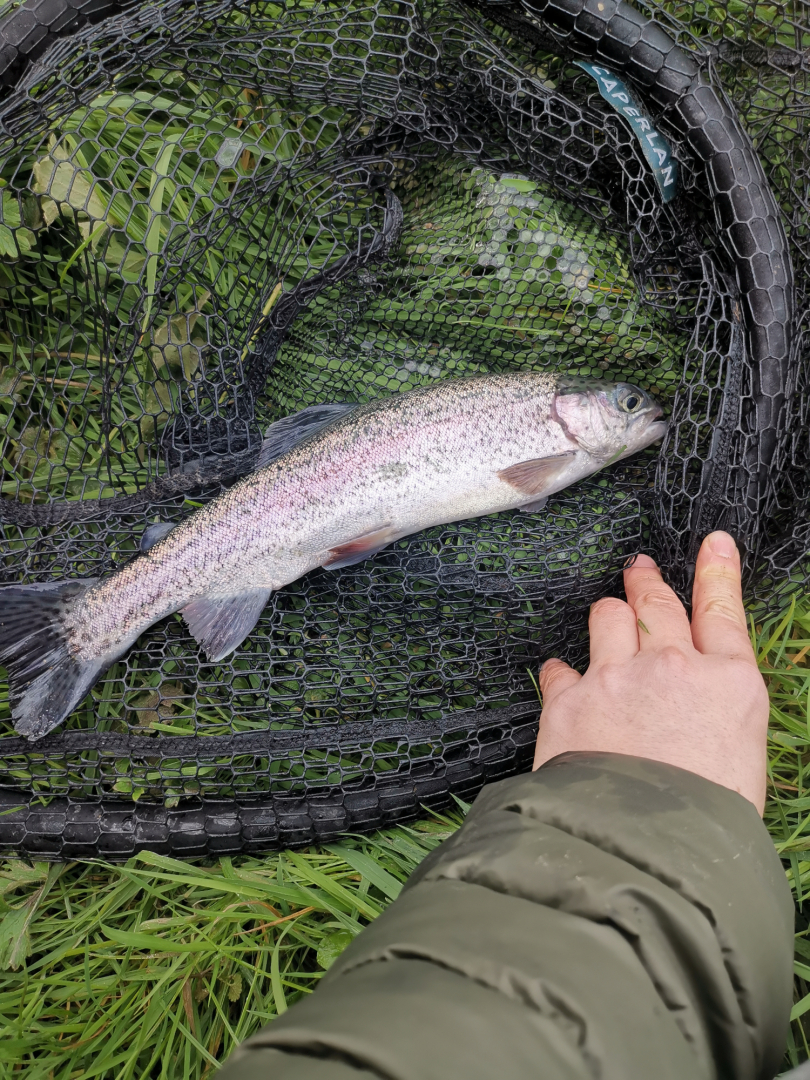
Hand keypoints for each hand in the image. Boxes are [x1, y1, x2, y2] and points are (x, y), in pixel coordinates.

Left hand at [535, 531, 768, 811]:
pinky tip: (562, 678)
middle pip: (656, 603)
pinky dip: (562, 673)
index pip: (722, 610)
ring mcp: (617, 677)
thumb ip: (713, 719)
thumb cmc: (707, 824)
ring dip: (606, 615)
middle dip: (646, 581)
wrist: (647, 851)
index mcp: (729, 684)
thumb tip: (693, 718)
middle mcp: (673, 667)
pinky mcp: (569, 700)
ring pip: (607, 617)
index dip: (716, 571)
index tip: (713, 543)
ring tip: (606, 617)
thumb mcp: (739, 764)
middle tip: (638, 571)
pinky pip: (560, 668)